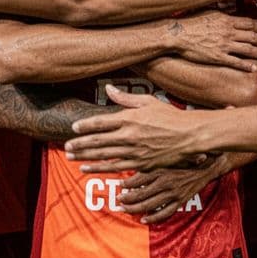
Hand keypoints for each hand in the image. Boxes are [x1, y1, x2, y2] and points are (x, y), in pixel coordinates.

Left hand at [66, 86, 203, 171]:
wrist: (190, 136)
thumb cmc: (171, 116)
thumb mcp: (148, 101)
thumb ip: (126, 97)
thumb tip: (108, 88)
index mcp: (130, 118)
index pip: (101, 122)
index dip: (85, 125)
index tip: (73, 128)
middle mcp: (129, 135)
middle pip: (98, 140)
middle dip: (80, 144)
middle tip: (66, 147)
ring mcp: (134, 151)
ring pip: (103, 155)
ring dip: (85, 157)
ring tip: (70, 158)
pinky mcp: (140, 163)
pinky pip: (115, 167)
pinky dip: (99, 168)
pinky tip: (87, 169)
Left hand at [117, 153, 228, 224]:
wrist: (205, 166)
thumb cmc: (184, 160)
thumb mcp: (166, 158)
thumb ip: (150, 164)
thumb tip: (132, 167)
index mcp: (161, 169)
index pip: (138, 178)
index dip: (126, 184)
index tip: (119, 186)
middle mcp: (166, 182)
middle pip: (141, 194)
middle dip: (127, 199)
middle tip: (118, 202)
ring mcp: (173, 193)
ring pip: (150, 204)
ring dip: (136, 209)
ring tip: (125, 210)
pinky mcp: (180, 201)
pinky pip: (165, 212)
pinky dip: (154, 217)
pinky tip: (144, 219)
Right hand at [166, 10, 256, 70]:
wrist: (178, 34)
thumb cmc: (191, 22)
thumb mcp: (209, 11)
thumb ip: (223, 11)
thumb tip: (233, 9)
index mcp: (227, 20)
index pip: (250, 23)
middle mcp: (228, 32)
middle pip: (252, 36)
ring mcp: (224, 45)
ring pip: (248, 49)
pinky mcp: (218, 57)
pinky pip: (237, 62)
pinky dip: (247, 65)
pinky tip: (253, 68)